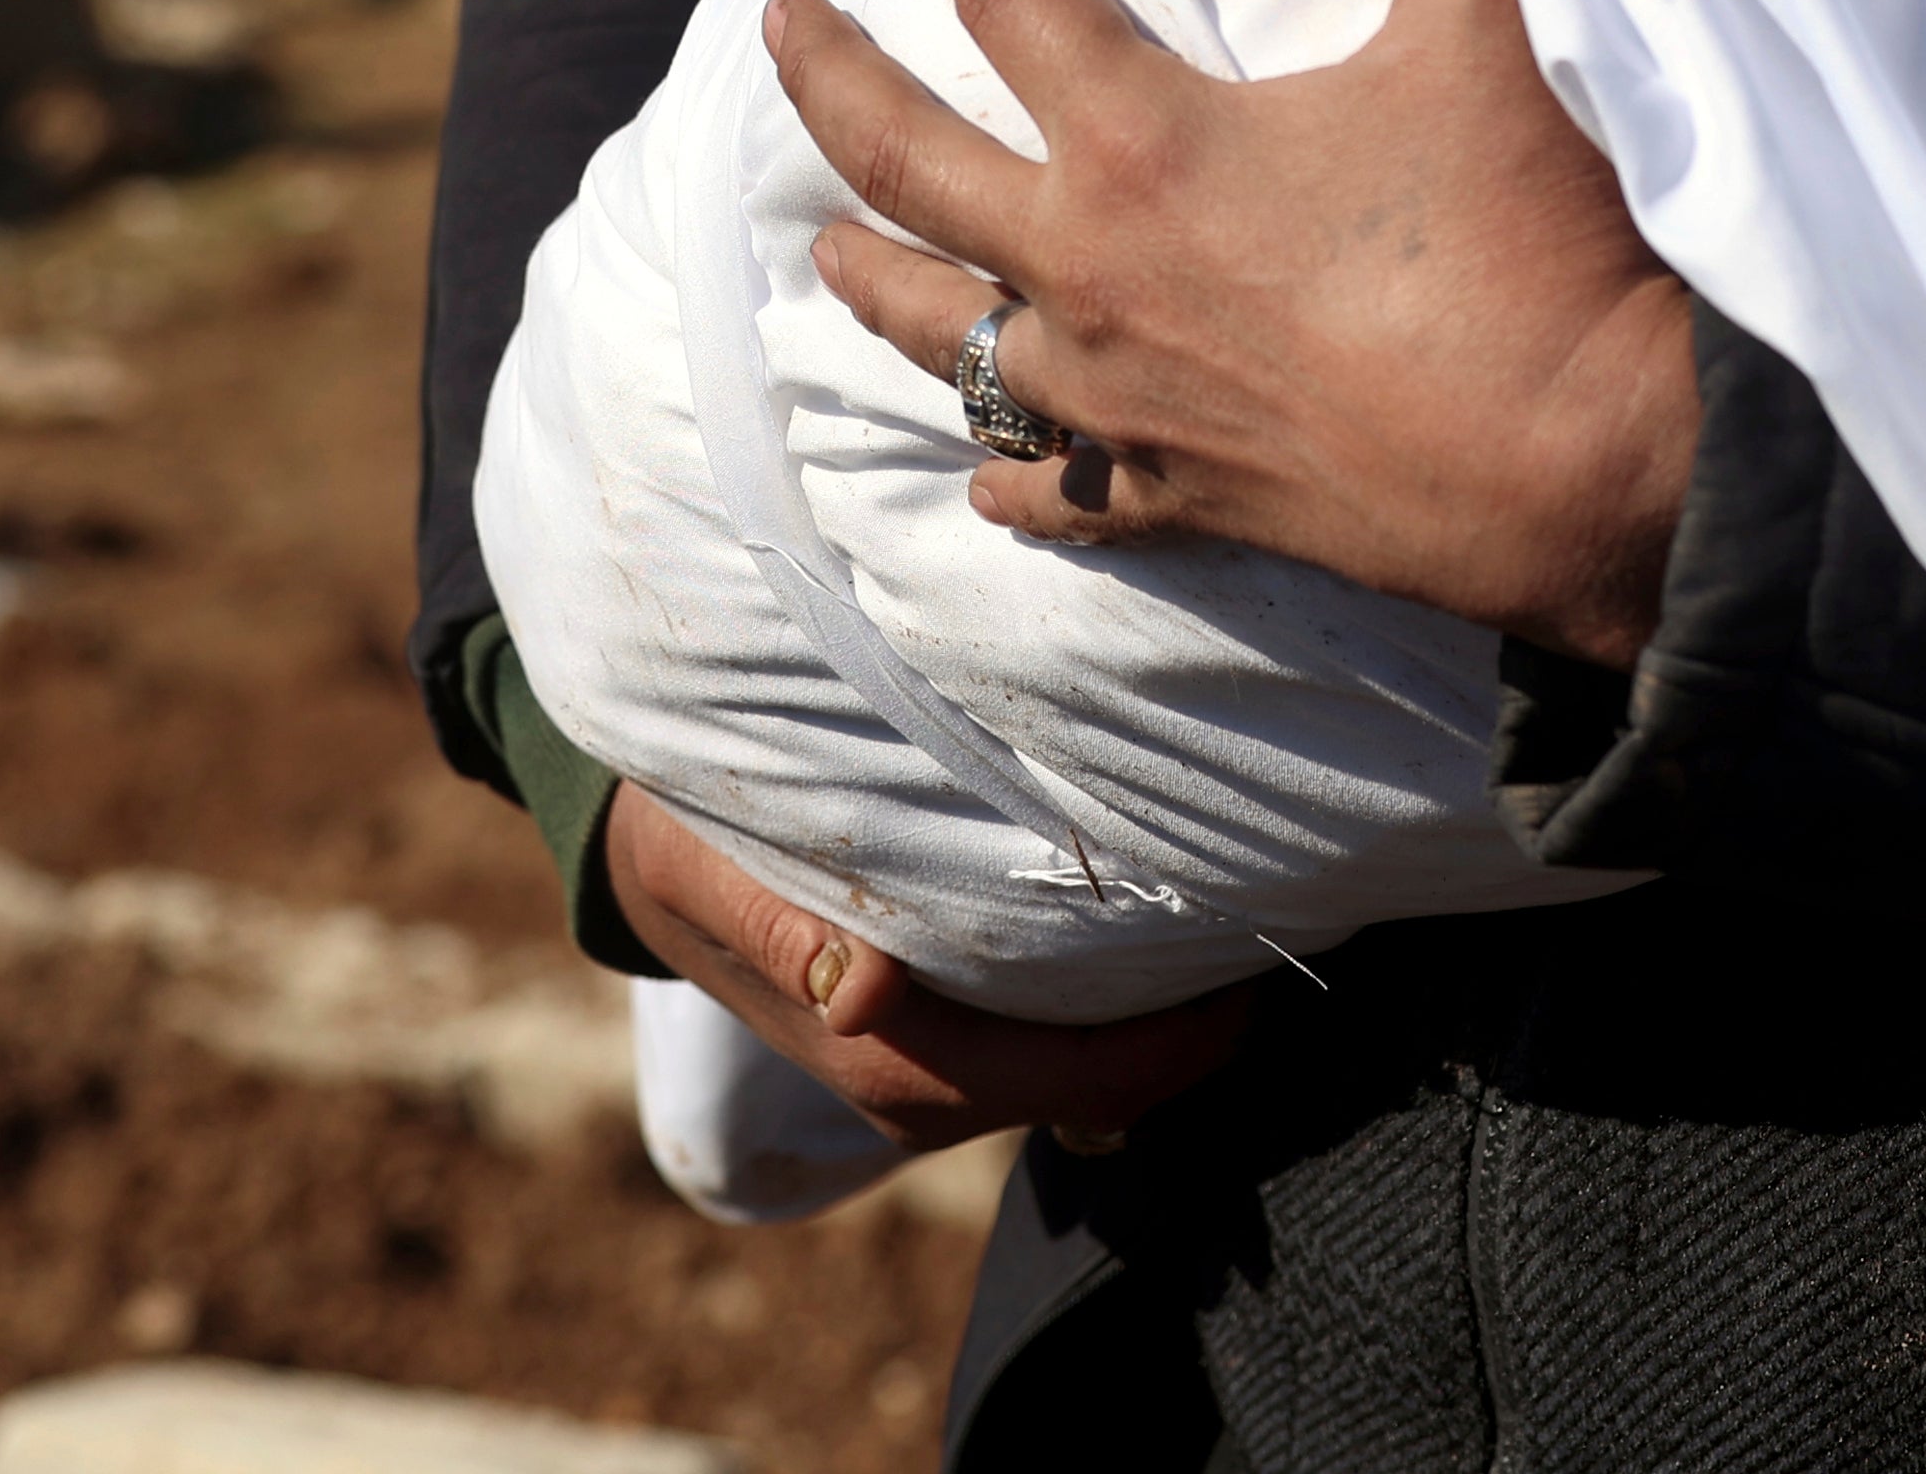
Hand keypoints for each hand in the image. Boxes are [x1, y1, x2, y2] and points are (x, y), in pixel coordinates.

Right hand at [602, 779, 1245, 1149]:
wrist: (643, 856)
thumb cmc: (686, 840)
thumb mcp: (712, 866)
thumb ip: (787, 931)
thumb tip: (865, 996)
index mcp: (883, 1056)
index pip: (1074, 1079)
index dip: (1176, 1046)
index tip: (1254, 974)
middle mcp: (922, 1086)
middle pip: (1100, 1086)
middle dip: (1192, 1029)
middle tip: (1282, 921)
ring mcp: (937, 1070)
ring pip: (1085, 1070)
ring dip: (1160, 1015)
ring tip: (1238, 915)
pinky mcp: (946, 1036)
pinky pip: (1056, 1039)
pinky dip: (1117, 1000)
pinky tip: (1161, 926)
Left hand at [785, 0, 1699, 664]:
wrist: (1587, 465)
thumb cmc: (1527, 237)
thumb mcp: (1476, 15)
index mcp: (1145, 146)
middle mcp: (1093, 277)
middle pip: (908, 169)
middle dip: (829, 85)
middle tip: (779, 25)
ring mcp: (1123, 402)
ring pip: (947, 345)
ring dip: (879, 284)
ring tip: (830, 248)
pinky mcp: (1181, 499)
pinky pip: (1056, 496)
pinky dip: (1011, 483)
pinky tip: (990, 485)